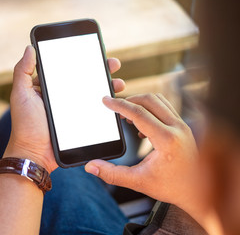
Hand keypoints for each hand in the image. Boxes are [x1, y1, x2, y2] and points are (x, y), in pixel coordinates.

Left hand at [4, 45, 124, 172]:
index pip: (66, 68)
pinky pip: (94, 111)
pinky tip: (115, 101)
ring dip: (106, 87)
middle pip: (83, 79)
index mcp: (47, 87)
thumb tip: (30, 48)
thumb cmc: (25, 125)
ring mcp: (72, 110)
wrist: (35, 154)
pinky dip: (106, 105)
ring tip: (118, 83)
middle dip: (99, 70)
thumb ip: (23, 71)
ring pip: (92, 94)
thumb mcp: (21, 94)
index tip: (94, 51)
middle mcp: (61, 97)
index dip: (80, 59)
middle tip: (112, 64)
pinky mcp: (79, 121)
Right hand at [85, 94, 200, 208]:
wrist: (199, 192)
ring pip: (159, 100)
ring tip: (126, 115)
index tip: (106, 101)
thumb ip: (112, 174)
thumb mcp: (138, 181)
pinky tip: (141, 125)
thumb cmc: (172, 187)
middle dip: (129, 100)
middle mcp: (177, 128)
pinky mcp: (183, 127)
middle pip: (149, 99)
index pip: (139, 113)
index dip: (119, 105)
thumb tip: (91, 166)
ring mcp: (183, 126)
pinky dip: (150, 109)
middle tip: (115, 108)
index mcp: (167, 140)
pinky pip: (165, 108)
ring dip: (140, 103)